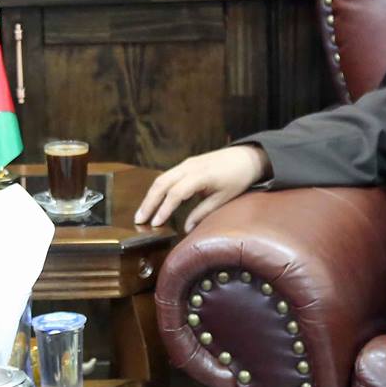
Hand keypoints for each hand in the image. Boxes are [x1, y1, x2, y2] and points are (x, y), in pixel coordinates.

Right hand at [133, 145, 270, 231]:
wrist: (247, 157)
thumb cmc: (238, 178)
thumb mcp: (223, 198)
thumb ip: (203, 213)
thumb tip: (186, 229)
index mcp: (201, 175)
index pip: (176, 193)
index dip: (164, 209)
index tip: (155, 224)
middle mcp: (189, 167)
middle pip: (162, 183)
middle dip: (149, 202)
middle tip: (139, 220)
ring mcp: (186, 163)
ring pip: (161, 178)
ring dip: (150, 196)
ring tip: (142, 213)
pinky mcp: (186, 164)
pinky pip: (167, 176)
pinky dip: (158, 189)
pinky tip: (153, 202)